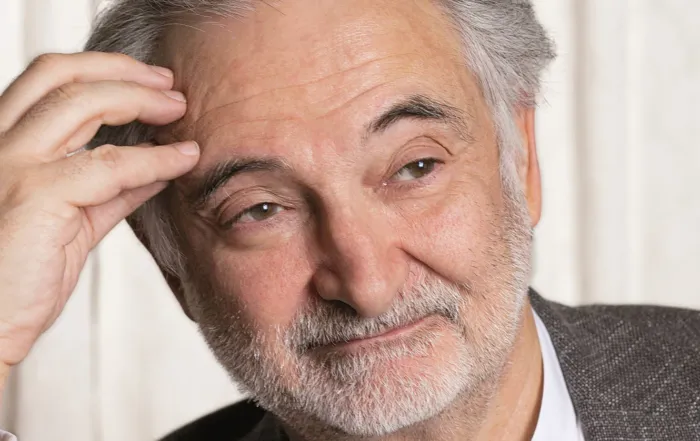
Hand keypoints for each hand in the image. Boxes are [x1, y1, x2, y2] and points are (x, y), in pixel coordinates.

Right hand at [0, 52, 198, 373]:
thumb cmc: (21, 276)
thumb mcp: (72, 220)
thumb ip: (109, 190)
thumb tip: (154, 165)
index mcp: (6, 146)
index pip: (49, 82)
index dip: (103, 71)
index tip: (149, 81)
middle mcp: (1, 145)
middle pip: (61, 76)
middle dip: (122, 71)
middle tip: (169, 83)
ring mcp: (13, 166)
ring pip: (80, 103)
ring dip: (139, 99)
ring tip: (178, 109)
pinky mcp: (35, 197)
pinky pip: (109, 165)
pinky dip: (154, 157)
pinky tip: (182, 158)